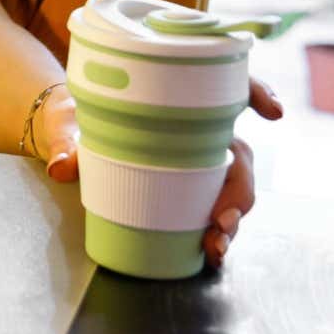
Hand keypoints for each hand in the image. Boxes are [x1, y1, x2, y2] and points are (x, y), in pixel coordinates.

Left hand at [36, 76, 284, 270]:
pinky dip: (223, 227)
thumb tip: (61, 168)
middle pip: (238, 151)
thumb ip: (66, 144)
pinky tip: (215, 248)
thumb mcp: (70, 127)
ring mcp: (198, 157)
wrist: (69, 136)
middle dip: (241, 186)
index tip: (272, 112)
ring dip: (235, 215)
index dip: (257, 92)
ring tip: (217, 242)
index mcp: (176, 98)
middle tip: (223, 218)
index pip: (228, 84)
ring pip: (234, 183)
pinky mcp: (191, 184)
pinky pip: (218, 204)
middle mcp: (197, 127)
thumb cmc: (78, 120)